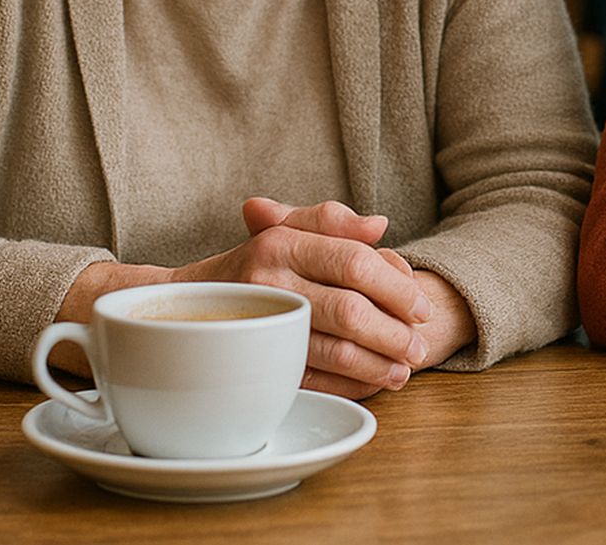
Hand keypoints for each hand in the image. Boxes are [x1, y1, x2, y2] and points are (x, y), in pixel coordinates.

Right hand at [228, 198, 432, 397]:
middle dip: (394, 332)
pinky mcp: (256, 363)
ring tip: (404, 370)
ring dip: (378, 364)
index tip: (422, 306)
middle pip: (349, 310)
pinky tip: (372, 383)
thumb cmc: (253, 262)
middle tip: (420, 345)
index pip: (354, 262)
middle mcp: (270, 282)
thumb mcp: (286, 227)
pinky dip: (350, 384)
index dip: (396, 287)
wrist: (183, 303)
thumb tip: (380, 226)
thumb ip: (333, 221)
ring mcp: (261, 326)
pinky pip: (314, 380)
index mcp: (282, 242)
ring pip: (334, 350)